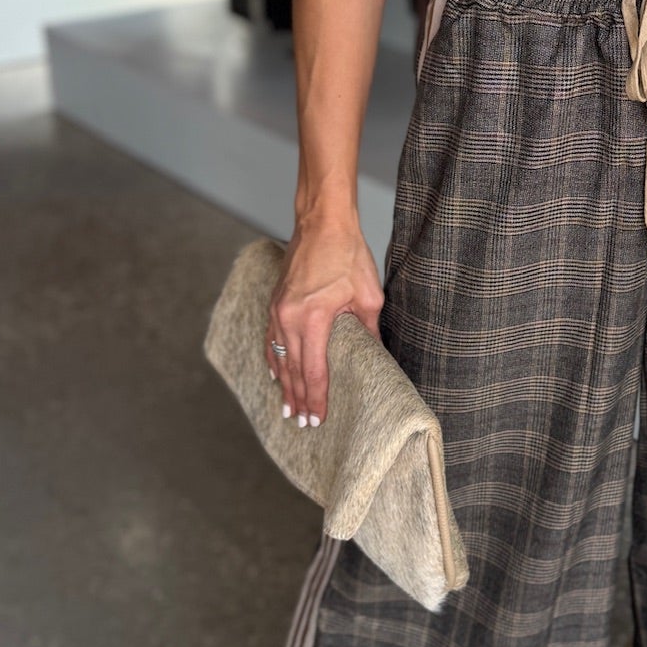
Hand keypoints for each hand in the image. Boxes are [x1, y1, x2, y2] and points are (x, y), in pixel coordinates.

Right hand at [266, 212, 383, 427]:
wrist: (321, 222)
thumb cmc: (347, 254)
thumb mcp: (369, 294)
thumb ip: (369, 329)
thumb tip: (375, 354)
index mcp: (312, 318)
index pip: (313, 370)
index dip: (316, 397)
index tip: (318, 418)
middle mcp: (288, 318)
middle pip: (292, 369)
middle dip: (298, 398)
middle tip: (302, 424)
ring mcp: (277, 311)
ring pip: (278, 357)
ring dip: (284, 385)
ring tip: (288, 409)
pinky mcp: (274, 303)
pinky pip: (270, 340)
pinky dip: (273, 360)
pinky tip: (275, 375)